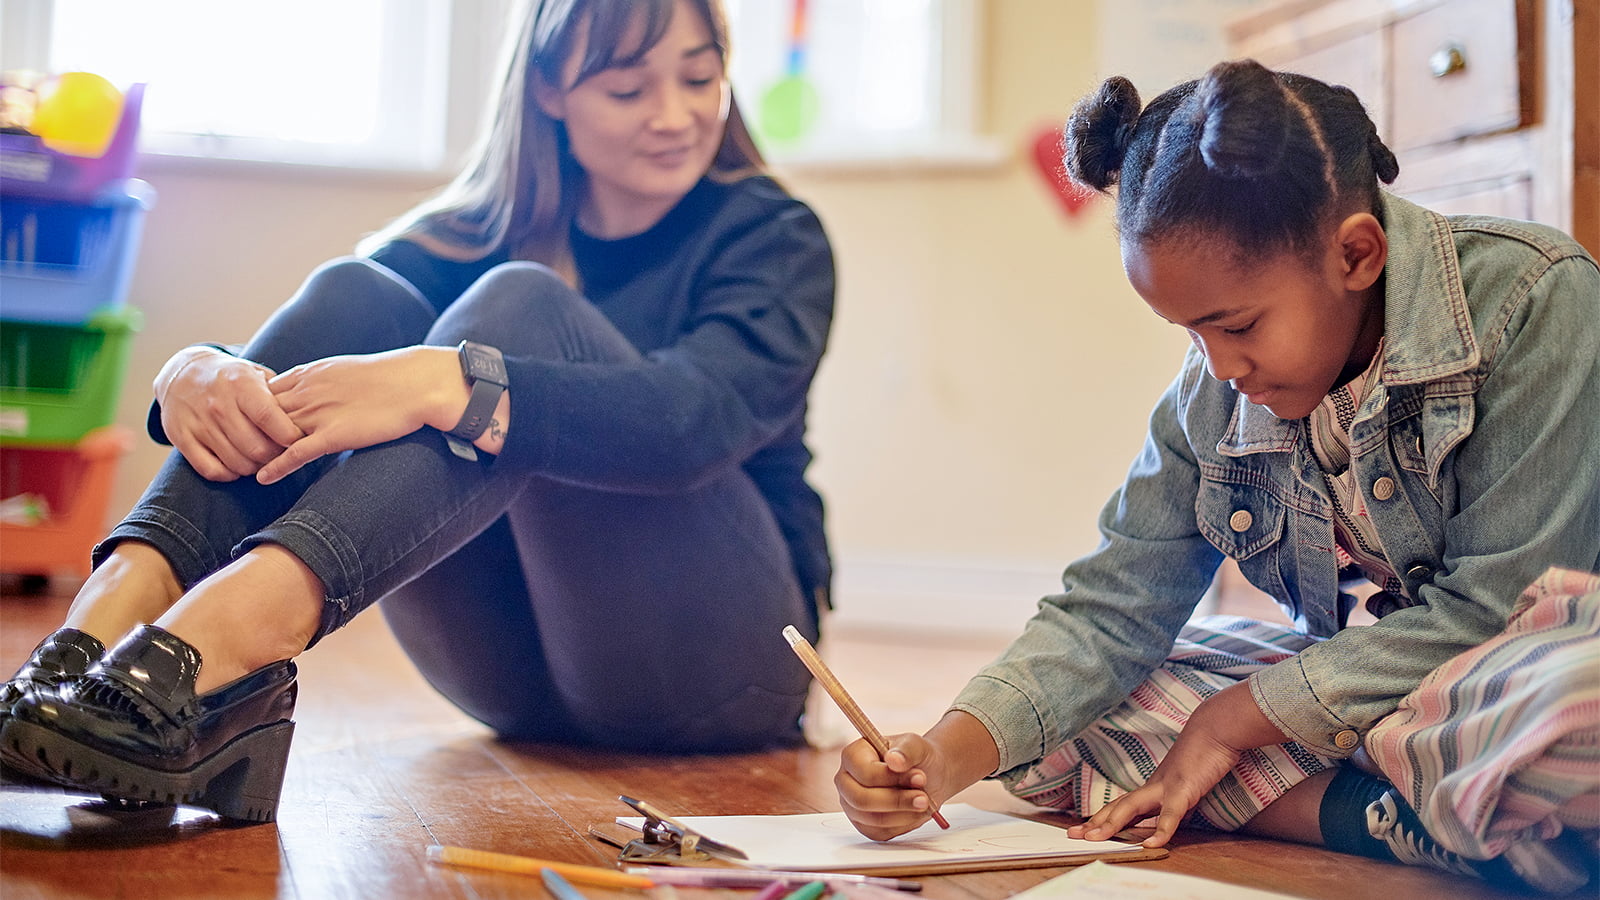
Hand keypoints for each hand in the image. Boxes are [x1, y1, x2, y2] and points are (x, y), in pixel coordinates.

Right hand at [154, 346, 303, 481]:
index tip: (298, 441)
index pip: (270, 418)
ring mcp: (199, 423)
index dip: (289, 437)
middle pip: (257, 448)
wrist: (182, 374)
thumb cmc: (230, 378)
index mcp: (241, 386)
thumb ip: (280, 394)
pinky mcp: (181, 438)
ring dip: (255, 469)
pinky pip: (211, 470)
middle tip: (281, 454)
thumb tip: (306, 418)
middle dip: (275, 458)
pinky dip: (229, 474)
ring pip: (237, 463)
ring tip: (261, 460)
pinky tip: (238, 466)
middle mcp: (219, 405)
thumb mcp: (255, 374)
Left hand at [258, 346, 459, 483]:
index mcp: (307, 374)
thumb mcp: (345, 370)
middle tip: (231, 450)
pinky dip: (276, 466)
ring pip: (273, 434)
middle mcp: (306, 392)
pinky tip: (263, 478)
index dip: (249, 410)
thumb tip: (317, 391)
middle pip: (259, 414)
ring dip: (255, 451)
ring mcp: (318, 414)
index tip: (242, 424)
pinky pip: (296, 453)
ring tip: (240, 468)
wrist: (414, 383)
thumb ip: (323, 382)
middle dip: (243, 431)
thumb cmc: (389, 377)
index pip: (263, 393)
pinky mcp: (333, 434)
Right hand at [835, 710, 998, 840]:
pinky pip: (879, 833)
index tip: (918, 774)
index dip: (889, 777)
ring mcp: (852, 805)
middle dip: (897, 801)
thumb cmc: (920, 756)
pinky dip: (902, 826)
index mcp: (852, 754)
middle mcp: (845, 781)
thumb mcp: (919, 745)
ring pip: (871, 819)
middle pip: (861, 800)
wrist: (928, 774)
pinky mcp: (865, 825)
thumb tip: (895, 761)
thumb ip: (908, 750)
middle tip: (926, 797)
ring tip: (926, 803)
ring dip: (903, 813)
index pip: (861, 771)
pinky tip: (917, 812)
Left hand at [1067, 681, 1284, 847]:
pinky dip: (1161, 830)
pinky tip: (1151, 845)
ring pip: (1132, 808)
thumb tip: (1168, 818)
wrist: (1215, 729)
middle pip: (1118, 807)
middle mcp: (1153, 787)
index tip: (1082, 828)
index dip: (1102, 818)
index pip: (1122, 805)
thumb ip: (1175, 801)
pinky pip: (1170, 814)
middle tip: (1072, 834)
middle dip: (1095, 822)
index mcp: (1153, 787)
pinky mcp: (1184, 790)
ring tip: (1094, 839)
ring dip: (1112, 824)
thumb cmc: (1202, 754)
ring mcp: (1166, 787)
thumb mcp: (1186, 783)